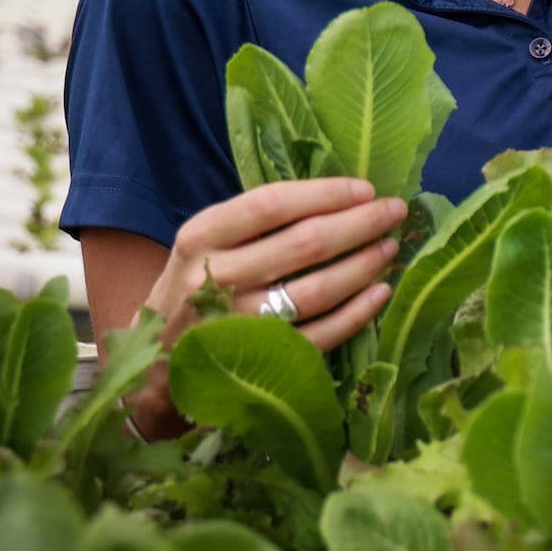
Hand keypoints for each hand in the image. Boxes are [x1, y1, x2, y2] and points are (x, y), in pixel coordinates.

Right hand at [126, 177, 404, 438]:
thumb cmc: (197, 284)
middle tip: (394, 211)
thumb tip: (341, 195)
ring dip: (364, 265)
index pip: (272, 204)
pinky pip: (321, 334)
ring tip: (389, 248)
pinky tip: (380, 293)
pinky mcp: (259, 361)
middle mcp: (215, 278)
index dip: (326, 193)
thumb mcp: (206, 242)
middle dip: (360, 224)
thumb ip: (256, 219)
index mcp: (201, 237)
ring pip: (318, 290)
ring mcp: (238, 324)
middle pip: (304, 245)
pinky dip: (357, 313)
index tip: (366, 188)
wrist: (156, 359)